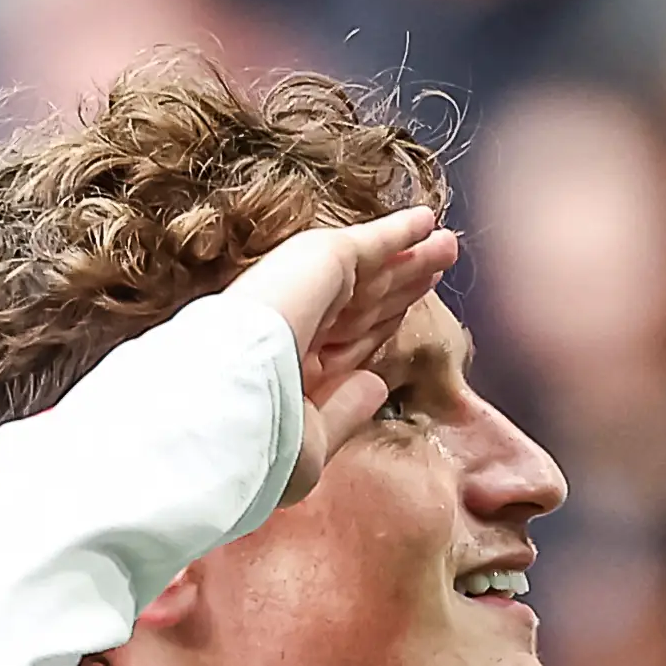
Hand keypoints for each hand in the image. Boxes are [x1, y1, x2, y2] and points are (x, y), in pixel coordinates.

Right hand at [225, 207, 457, 503]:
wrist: (220, 408)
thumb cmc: (253, 446)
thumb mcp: (311, 445)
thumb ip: (344, 411)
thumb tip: (375, 381)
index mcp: (287, 370)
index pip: (345, 345)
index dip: (377, 328)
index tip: (400, 318)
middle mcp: (295, 325)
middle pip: (363, 302)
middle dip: (398, 286)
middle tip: (433, 268)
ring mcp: (304, 291)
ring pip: (372, 272)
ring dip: (410, 257)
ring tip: (445, 245)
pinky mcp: (316, 262)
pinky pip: (368, 242)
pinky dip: (398, 230)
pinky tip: (425, 220)